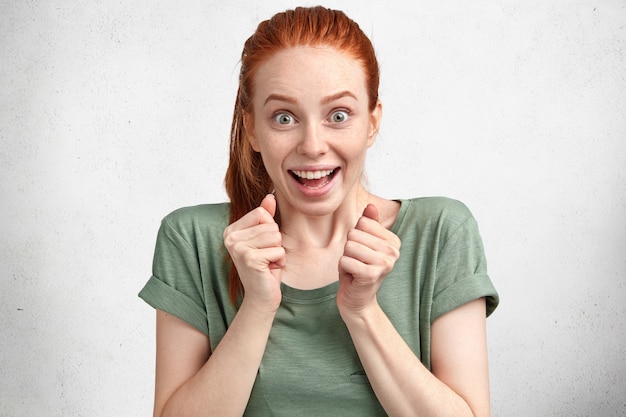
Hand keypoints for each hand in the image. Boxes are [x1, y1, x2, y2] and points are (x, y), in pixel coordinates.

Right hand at [223, 194, 284, 311]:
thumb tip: (270, 196)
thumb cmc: (265, 266)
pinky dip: (279, 261)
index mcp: (232, 230)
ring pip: (275, 236)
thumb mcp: (266, 238)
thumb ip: (266, 217)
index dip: (270, 229)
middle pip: (270, 225)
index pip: (261, 213)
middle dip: (275, 242)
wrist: (262, 295)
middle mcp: (231, 237)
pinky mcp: (250, 259)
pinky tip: (269, 270)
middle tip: (266, 257)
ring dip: (278, 251)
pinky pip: (278, 250)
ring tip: (268, 262)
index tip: (263, 245)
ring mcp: (238, 248)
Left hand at [337, 204, 400, 314]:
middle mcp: (393, 251)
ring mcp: (384, 263)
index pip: (363, 222)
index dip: (356, 236)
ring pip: (349, 246)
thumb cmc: (359, 268)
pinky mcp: (371, 275)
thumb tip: (370, 205)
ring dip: (346, 258)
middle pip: (354, 233)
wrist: (357, 298)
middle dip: (349, 248)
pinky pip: (345, 260)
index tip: (362, 251)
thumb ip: (368, 224)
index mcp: (393, 241)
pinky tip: (352, 276)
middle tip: (357, 262)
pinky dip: (343, 268)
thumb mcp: (363, 243)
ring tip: (354, 268)